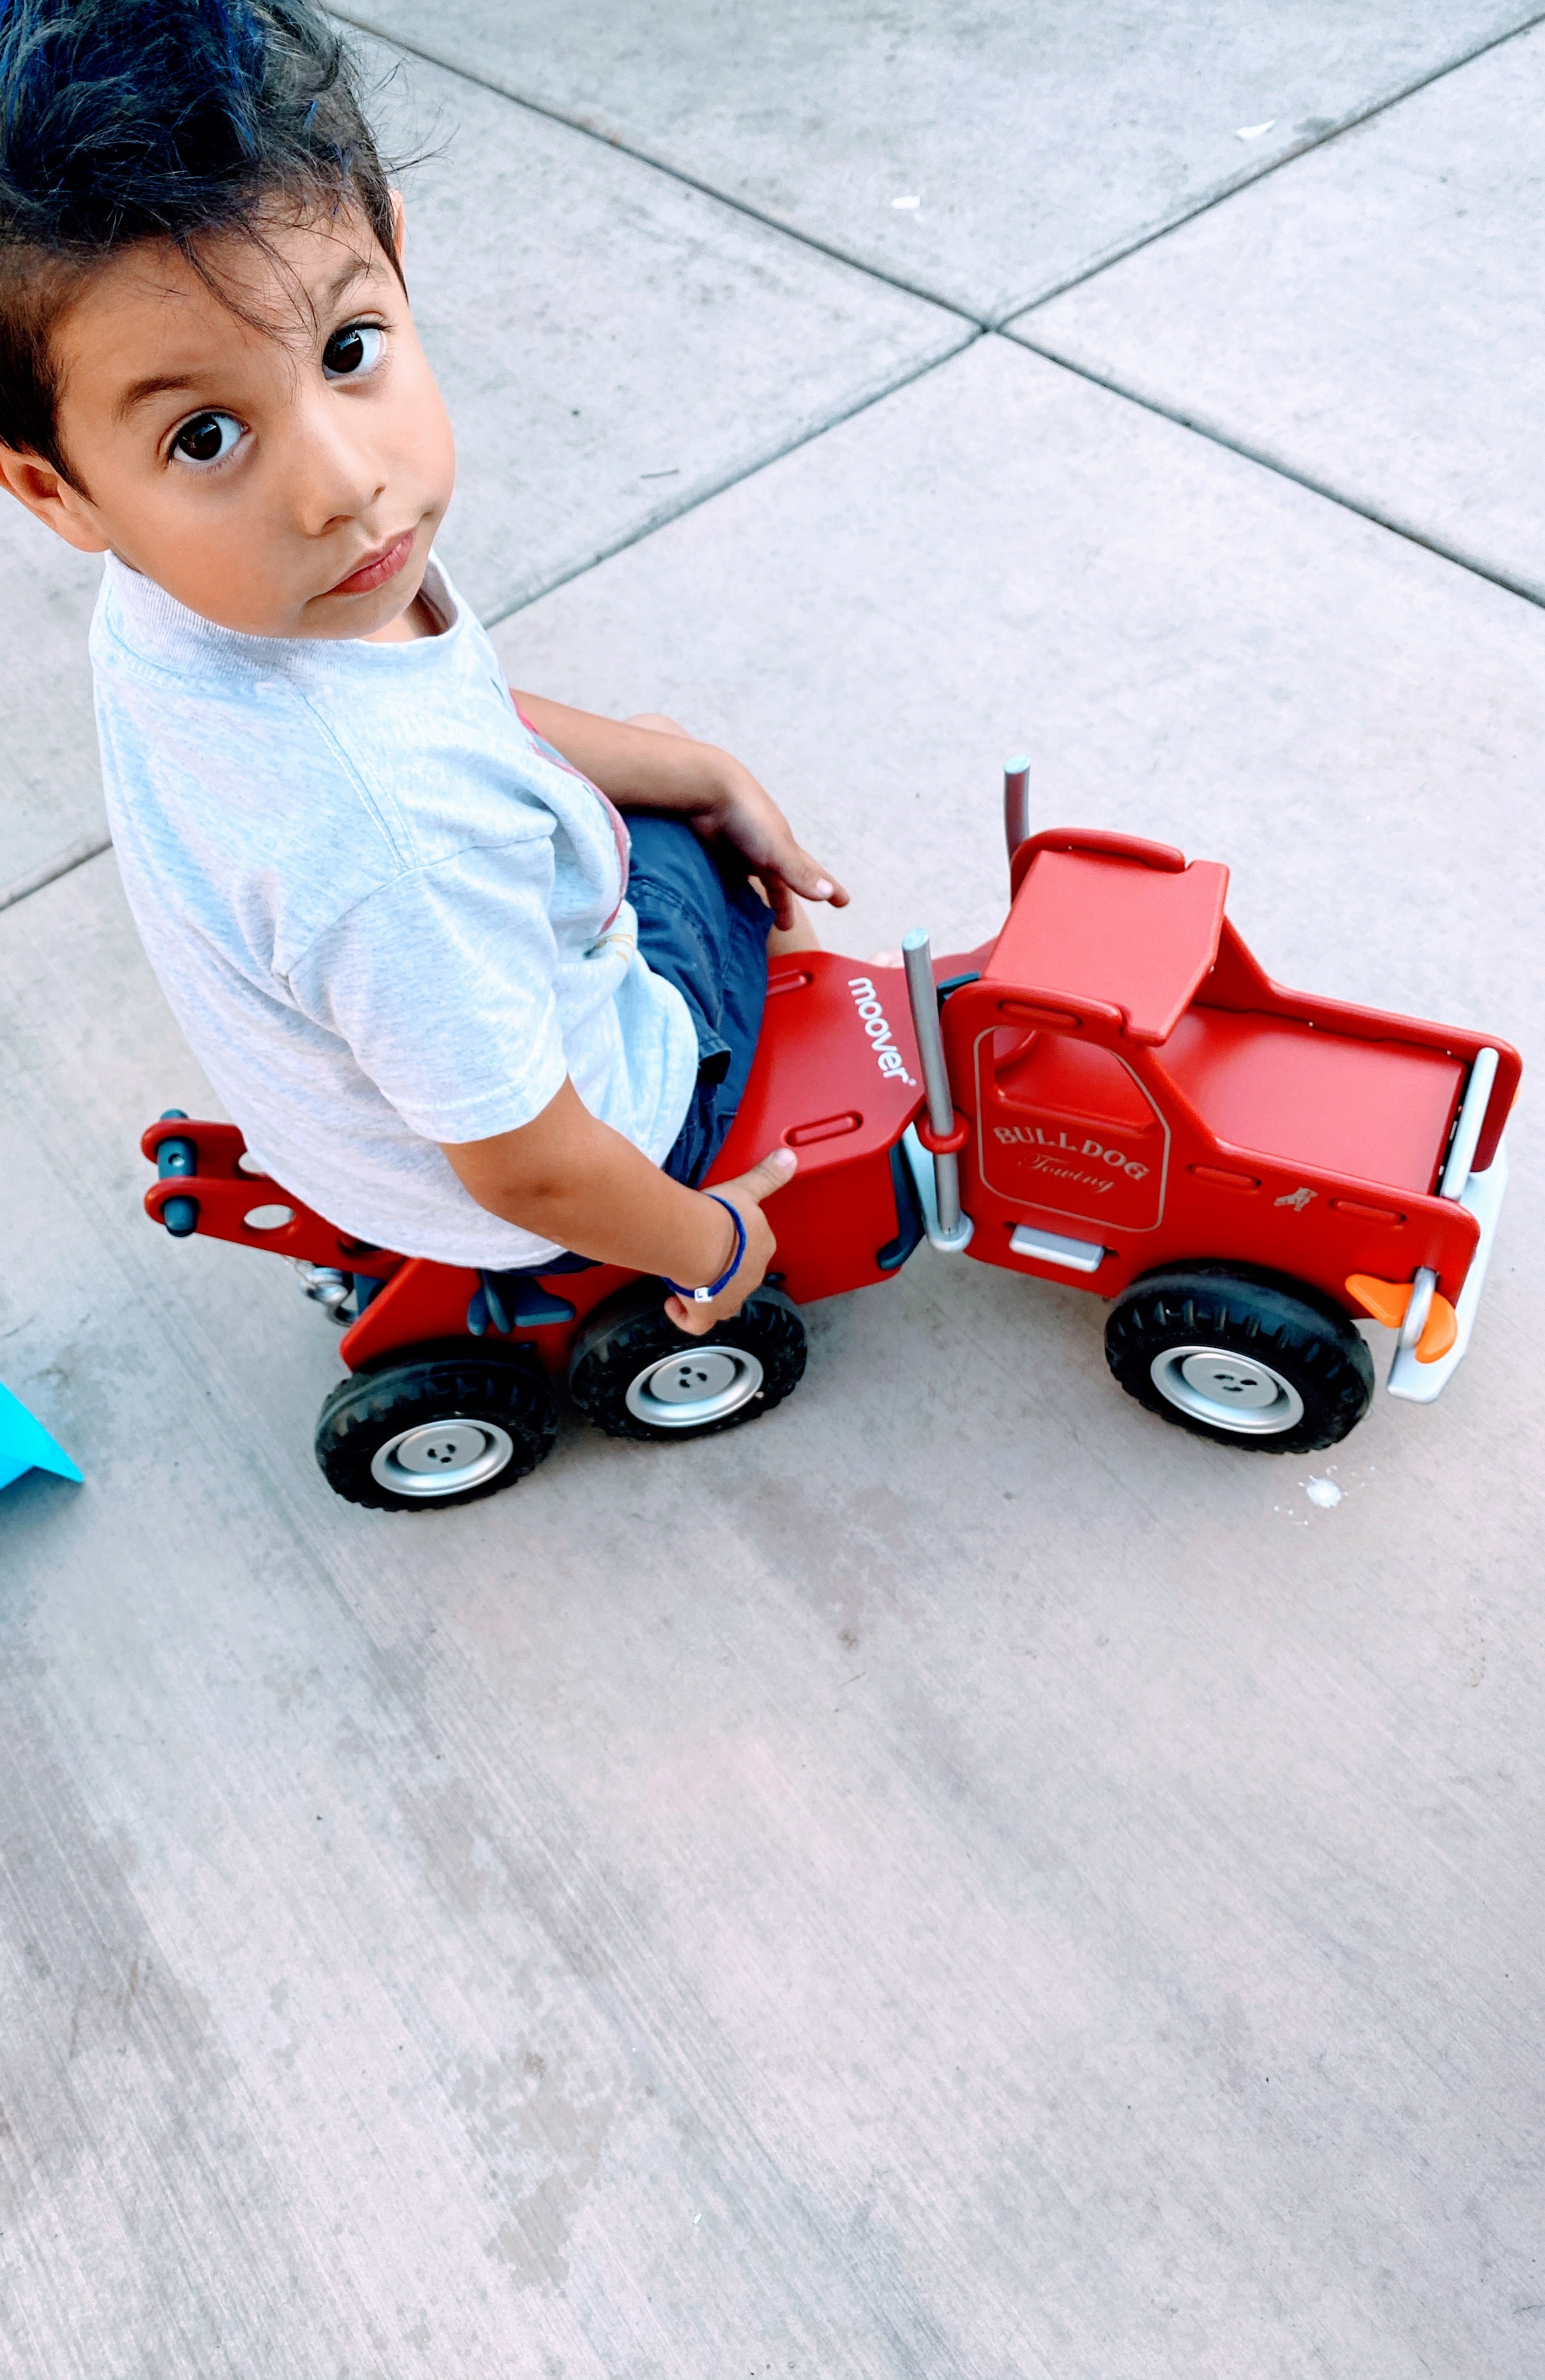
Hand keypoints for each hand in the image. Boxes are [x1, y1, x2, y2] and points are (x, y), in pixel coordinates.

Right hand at [665, 1147, 797, 1334]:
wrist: (699, 1243)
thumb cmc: (722, 1217)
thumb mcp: (746, 1190)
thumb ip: (767, 1176)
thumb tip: (790, 1157)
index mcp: (761, 1247)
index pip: (754, 1247)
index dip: (738, 1242)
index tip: (720, 1234)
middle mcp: (750, 1277)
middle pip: (739, 1275)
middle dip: (723, 1267)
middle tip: (700, 1252)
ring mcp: (730, 1298)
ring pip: (723, 1299)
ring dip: (709, 1291)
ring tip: (688, 1276)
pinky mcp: (706, 1314)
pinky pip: (696, 1323)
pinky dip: (685, 1316)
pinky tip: (673, 1303)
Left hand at [688, 765, 848, 932]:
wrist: (708, 791)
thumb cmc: (748, 818)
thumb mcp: (777, 849)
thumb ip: (798, 873)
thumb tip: (826, 895)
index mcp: (785, 850)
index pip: (812, 873)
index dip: (827, 887)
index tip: (843, 902)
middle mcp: (765, 853)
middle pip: (781, 882)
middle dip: (785, 902)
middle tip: (787, 925)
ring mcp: (741, 853)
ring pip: (755, 880)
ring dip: (758, 898)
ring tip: (756, 916)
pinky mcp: (719, 854)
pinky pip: (730, 878)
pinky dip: (734, 891)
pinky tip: (729, 899)